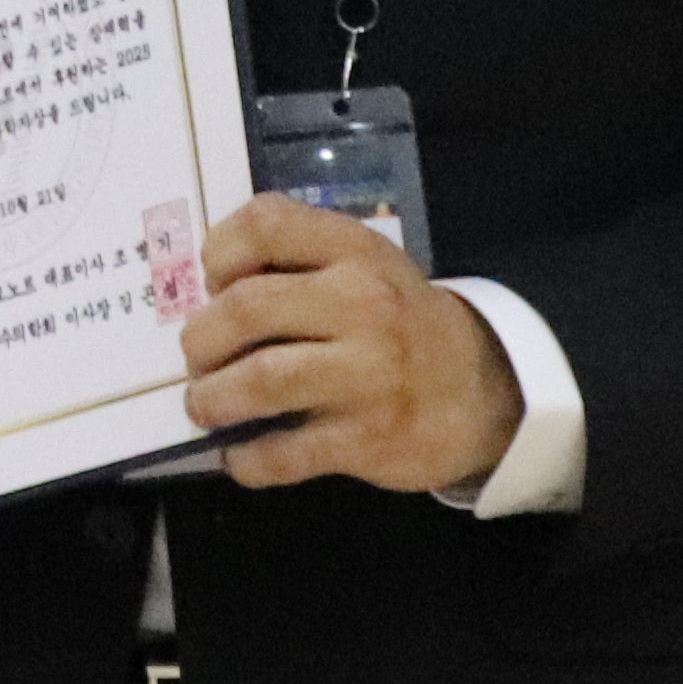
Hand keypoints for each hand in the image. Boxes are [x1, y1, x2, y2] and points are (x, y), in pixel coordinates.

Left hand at [178, 194, 521, 495]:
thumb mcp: (366, 268)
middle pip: (246, 309)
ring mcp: (367, 374)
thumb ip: (299, 263)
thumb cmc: (401, 324)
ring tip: (204, 406)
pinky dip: (246, 458)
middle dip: (201, 340)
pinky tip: (239, 454)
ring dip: (211, 398)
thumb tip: (208, 294)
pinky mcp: (367, 439)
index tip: (215, 283)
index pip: (265, 224)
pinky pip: (284, 452)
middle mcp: (362, 304)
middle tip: (198, 359)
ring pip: (260, 380)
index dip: (220, 251)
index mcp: (355, 252)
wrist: (484, 392)